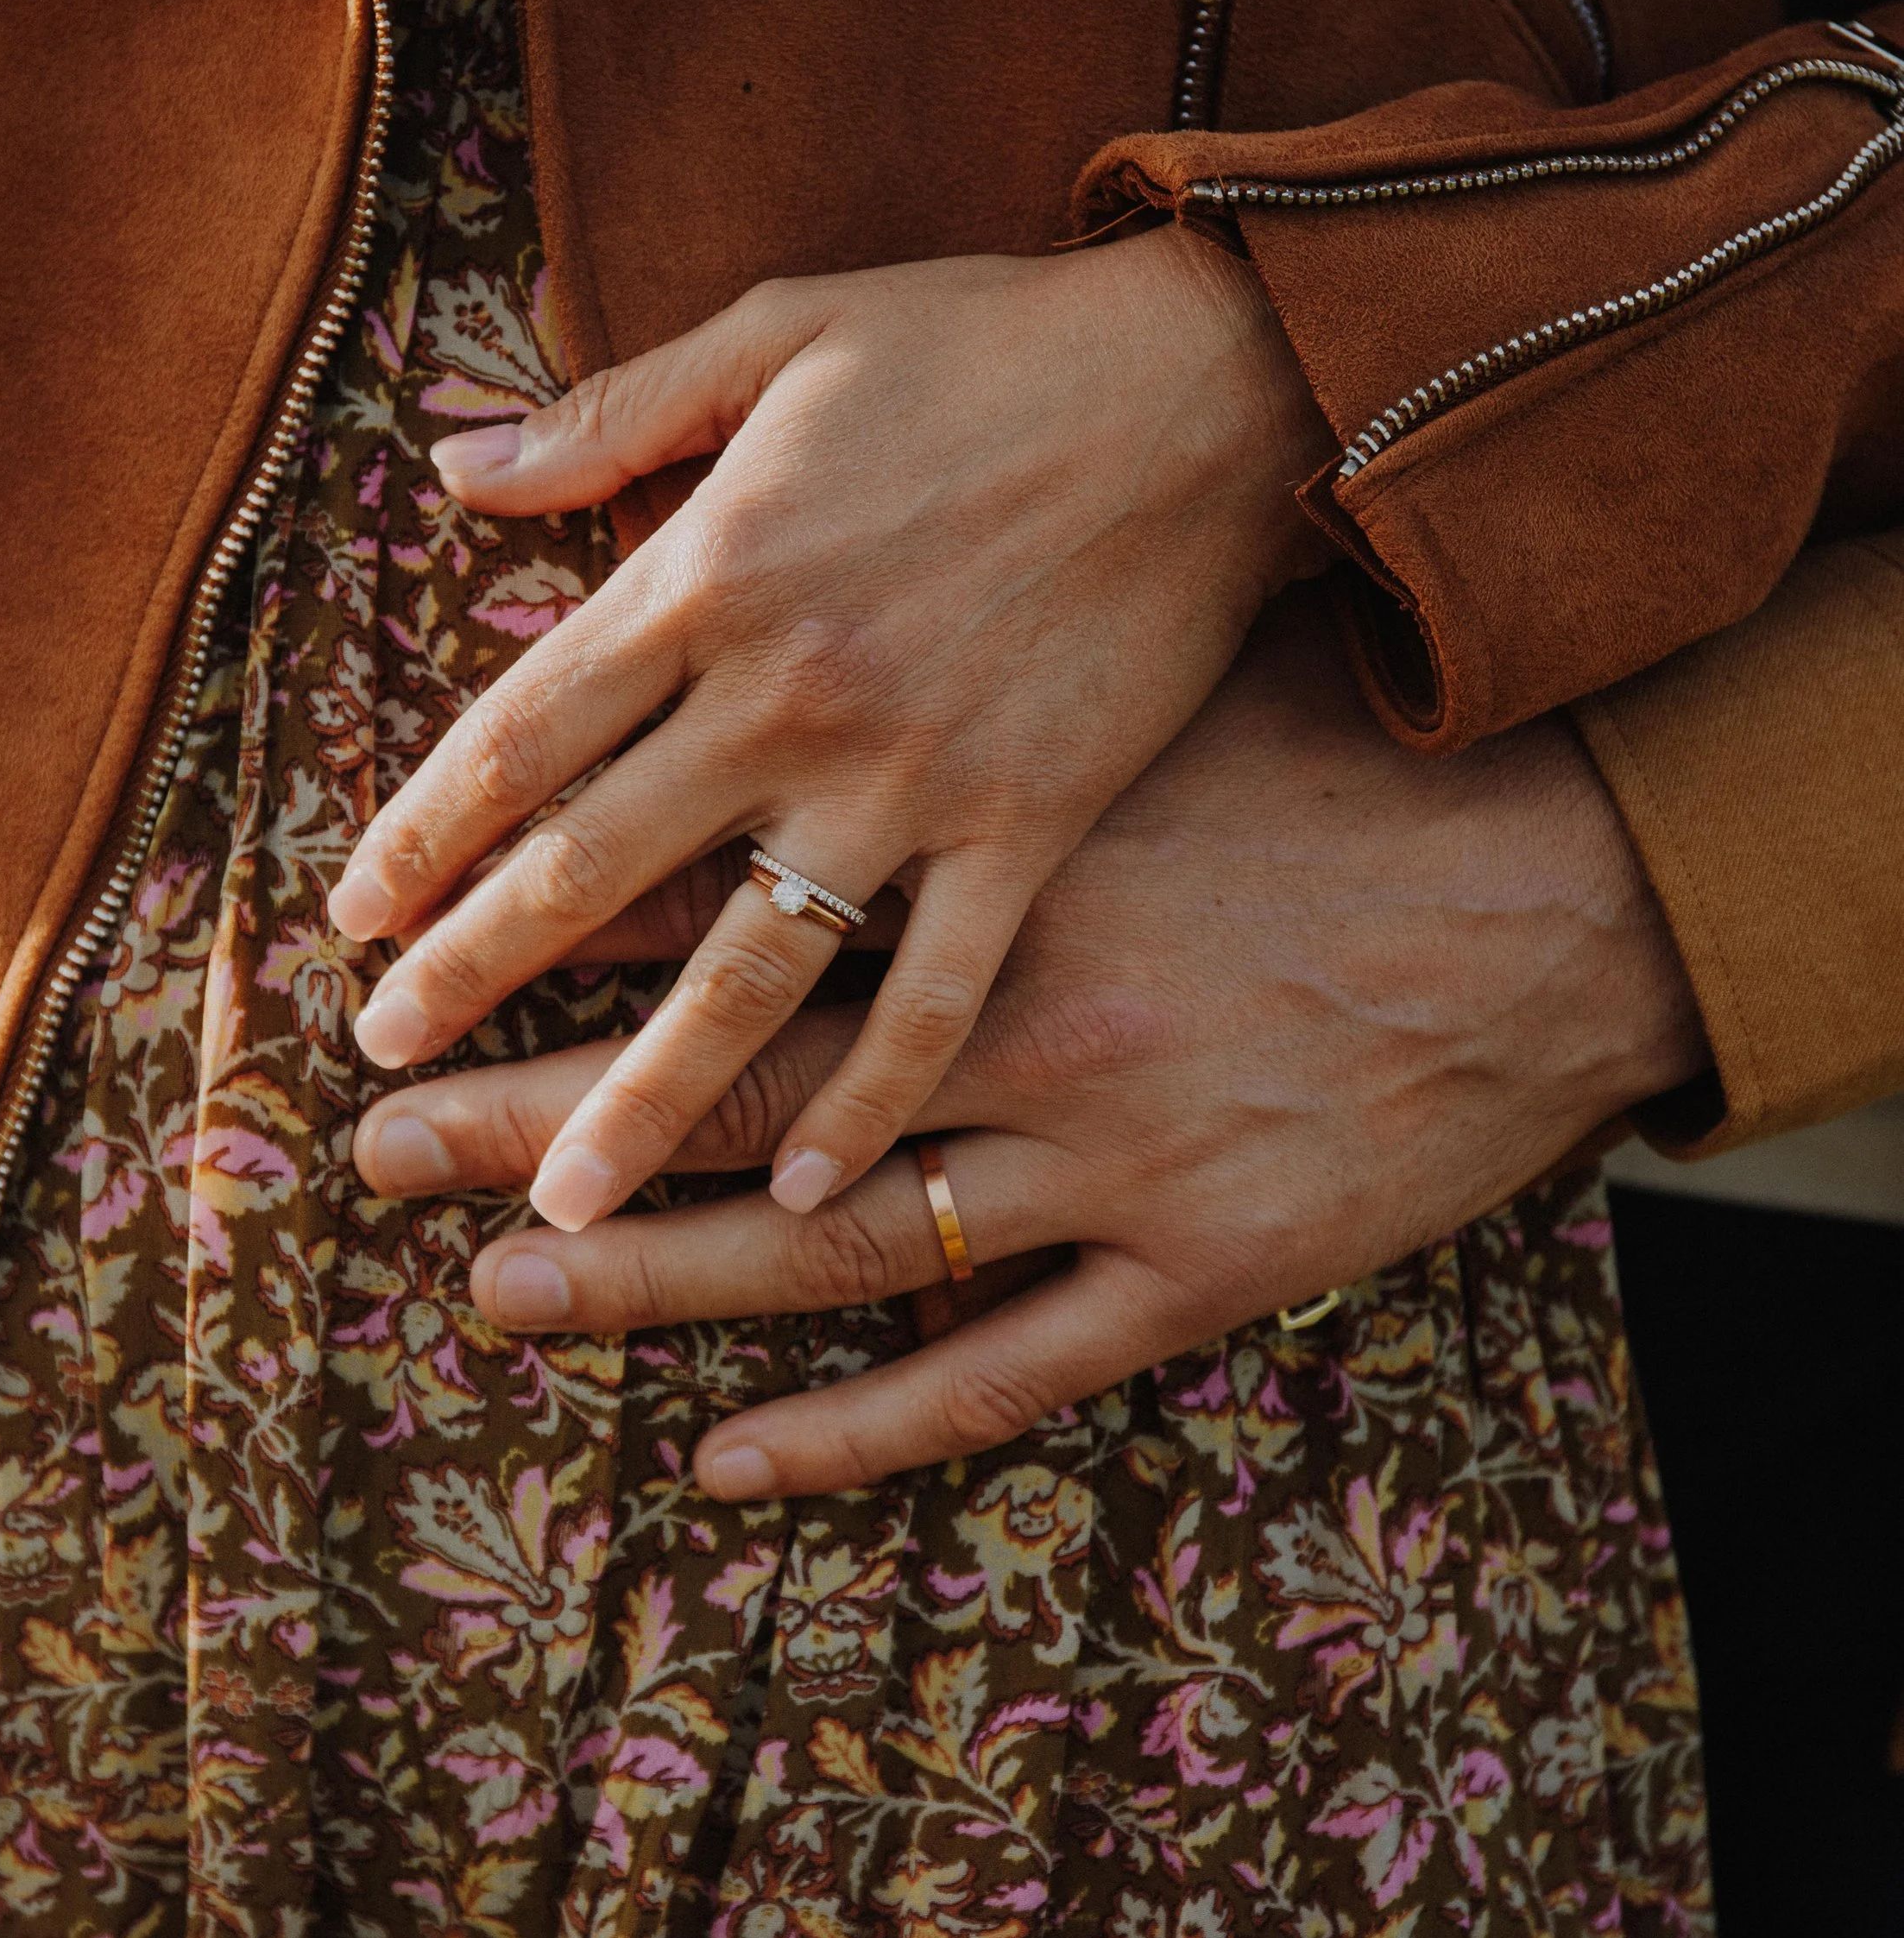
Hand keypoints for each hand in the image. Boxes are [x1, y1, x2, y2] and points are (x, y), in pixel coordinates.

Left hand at [328, 228, 1329, 1235]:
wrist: (1216, 382)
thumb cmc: (992, 343)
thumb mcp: (783, 329)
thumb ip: (613, 412)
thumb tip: (453, 464)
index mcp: (712, 568)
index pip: (521, 729)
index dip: (424, 832)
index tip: (352, 922)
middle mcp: (787, 691)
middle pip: (594, 865)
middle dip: (475, 975)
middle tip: (382, 1067)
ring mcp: (911, 776)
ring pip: (744, 966)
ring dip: (642, 1093)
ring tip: (559, 1202)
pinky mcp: (1030, 829)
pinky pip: (936, 991)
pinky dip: (873, 1095)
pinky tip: (808, 1186)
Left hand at [351, 599, 1708, 1495]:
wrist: (1566, 878)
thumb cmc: (1327, 727)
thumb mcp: (1145, 655)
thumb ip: (873, 581)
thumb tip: (556, 482)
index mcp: (980, 845)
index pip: (697, 894)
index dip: (528, 937)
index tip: (388, 964)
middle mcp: (1014, 1003)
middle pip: (723, 1067)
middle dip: (532, 1113)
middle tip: (371, 1156)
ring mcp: (1103, 1150)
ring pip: (831, 1238)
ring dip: (652, 1267)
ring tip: (496, 1293)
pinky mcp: (1200, 1264)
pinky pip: (1001, 1370)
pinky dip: (866, 1422)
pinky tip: (735, 1455)